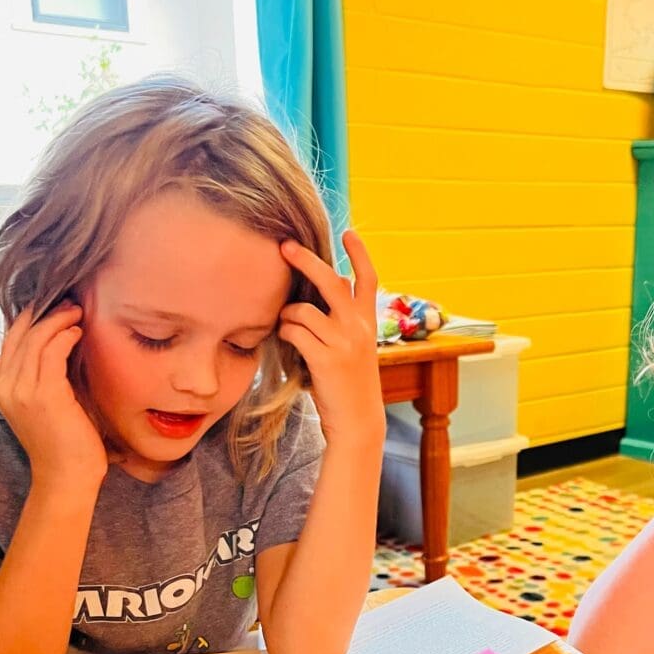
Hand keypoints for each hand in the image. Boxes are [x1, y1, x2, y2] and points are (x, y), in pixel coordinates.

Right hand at [0, 302, 107, 488]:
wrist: (68, 477)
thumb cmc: (65, 444)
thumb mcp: (45, 407)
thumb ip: (35, 381)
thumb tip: (22, 356)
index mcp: (3, 388)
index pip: (11, 342)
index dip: (30, 320)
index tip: (54, 307)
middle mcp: (7, 387)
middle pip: (21, 336)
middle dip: (45, 314)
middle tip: (69, 303)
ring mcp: (23, 391)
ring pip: (36, 340)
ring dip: (58, 321)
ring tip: (77, 312)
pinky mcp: (44, 394)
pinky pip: (51, 352)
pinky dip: (65, 337)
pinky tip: (78, 332)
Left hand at [278, 231, 384, 446]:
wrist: (358, 422)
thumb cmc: (349, 386)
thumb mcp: (354, 349)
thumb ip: (342, 323)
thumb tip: (318, 296)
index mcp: (368, 323)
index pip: (369, 279)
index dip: (360, 253)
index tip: (349, 231)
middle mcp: (358, 328)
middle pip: (331, 281)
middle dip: (306, 260)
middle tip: (285, 246)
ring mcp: (343, 343)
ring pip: (302, 309)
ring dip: (287, 315)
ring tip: (286, 328)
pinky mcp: (325, 359)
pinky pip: (293, 331)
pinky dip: (284, 333)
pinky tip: (285, 341)